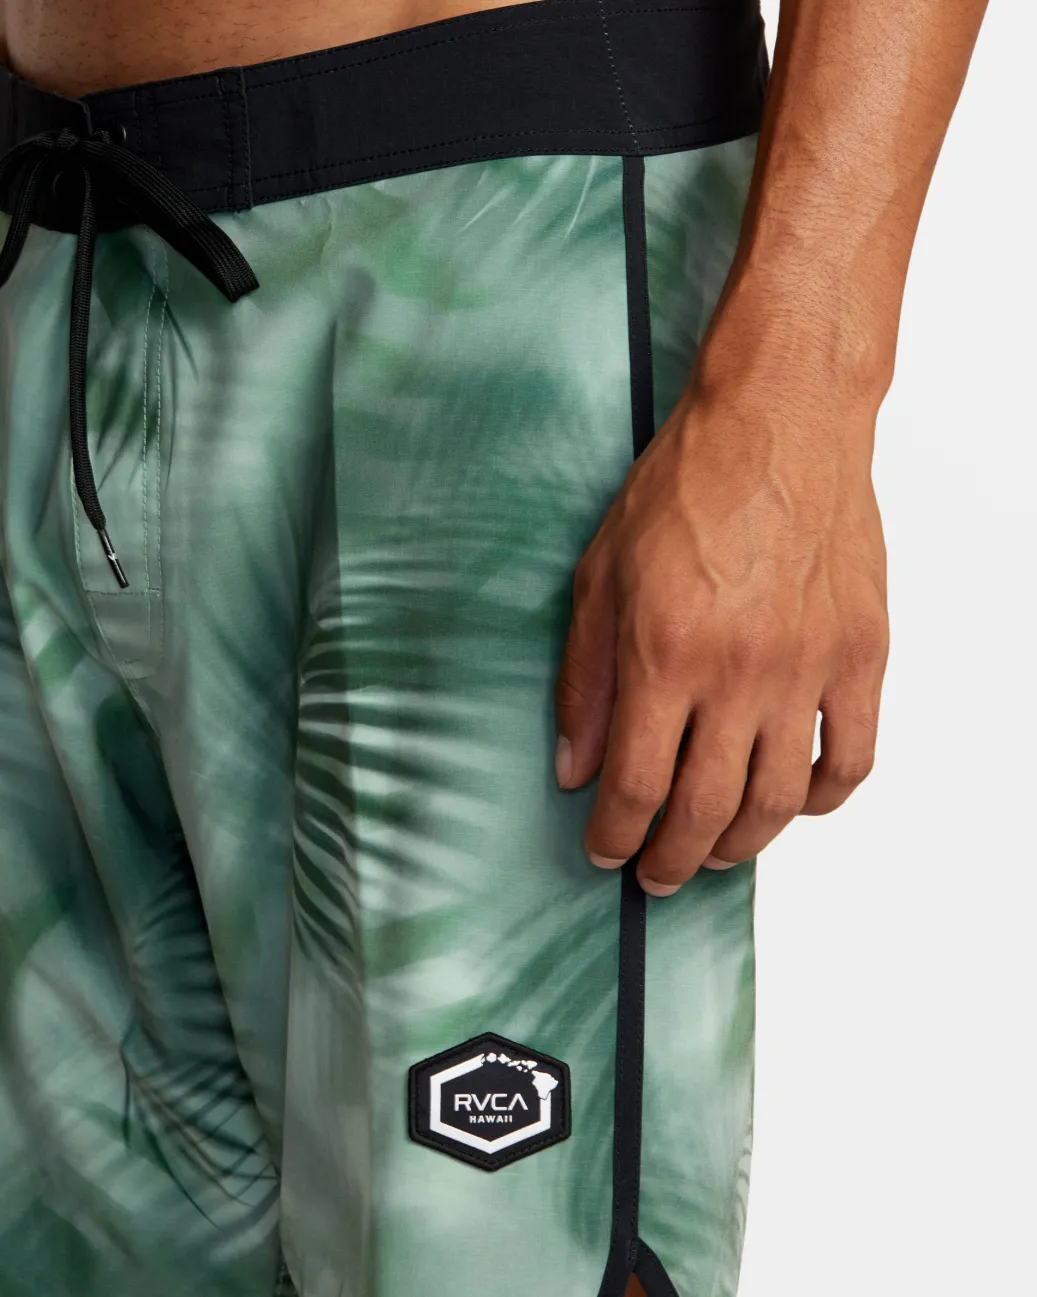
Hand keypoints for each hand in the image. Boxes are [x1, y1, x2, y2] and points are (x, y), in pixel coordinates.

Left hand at [554, 370, 888, 894]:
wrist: (781, 423)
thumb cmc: (688, 486)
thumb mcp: (601, 574)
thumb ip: (585, 679)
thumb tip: (575, 766)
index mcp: (665, 654)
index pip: (635, 787)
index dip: (614, 836)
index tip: (604, 849)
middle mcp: (739, 674)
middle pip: (703, 812)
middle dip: (670, 860)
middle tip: (655, 874)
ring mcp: (808, 669)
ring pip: (778, 802)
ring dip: (740, 845)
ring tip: (713, 852)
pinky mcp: (860, 656)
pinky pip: (850, 758)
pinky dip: (822, 799)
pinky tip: (794, 804)